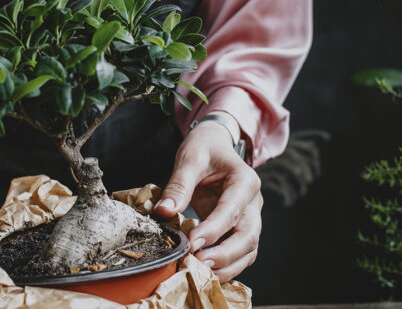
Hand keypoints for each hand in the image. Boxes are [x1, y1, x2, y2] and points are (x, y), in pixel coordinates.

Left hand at [155, 118, 261, 281]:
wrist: (214, 145)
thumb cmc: (204, 148)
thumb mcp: (190, 158)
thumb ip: (178, 185)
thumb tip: (164, 211)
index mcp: (245, 181)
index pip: (232, 210)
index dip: (214, 229)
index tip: (193, 242)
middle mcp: (253, 202)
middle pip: (248, 236)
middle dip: (225, 254)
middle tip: (198, 263)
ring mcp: (250, 217)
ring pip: (248, 249)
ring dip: (228, 265)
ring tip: (201, 272)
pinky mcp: (240, 228)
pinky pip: (241, 253)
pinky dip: (228, 266)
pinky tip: (207, 273)